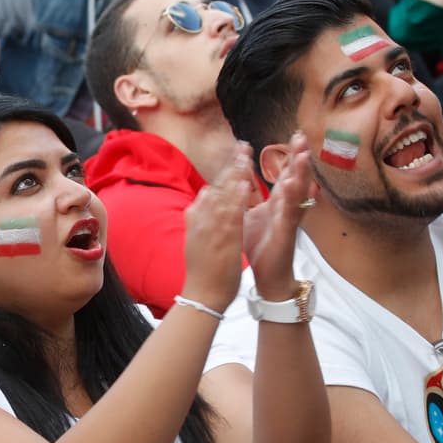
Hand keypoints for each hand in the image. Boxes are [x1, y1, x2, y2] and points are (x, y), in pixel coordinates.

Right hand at [180, 141, 252, 312]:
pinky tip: (247, 186)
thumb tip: (201, 198)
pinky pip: (232, 216)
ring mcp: (212, 230)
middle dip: (230, 166)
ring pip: (225, 197)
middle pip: (217, 188)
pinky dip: (239, 199)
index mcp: (198, 221)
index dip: (223, 172)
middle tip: (242, 146)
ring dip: (236, 176)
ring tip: (245, 157)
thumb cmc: (202, 272)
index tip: (233, 156)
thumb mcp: (195, 239)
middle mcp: (203, 222)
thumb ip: (199, 217)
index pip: (211, 190)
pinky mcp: (223, 240)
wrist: (201, 296)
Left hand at [244, 131, 312, 299]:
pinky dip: (293, 199)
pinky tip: (294, 185)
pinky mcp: (288, 232)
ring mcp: (289, 219)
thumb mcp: (251, 216)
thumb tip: (239, 181)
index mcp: (278, 202)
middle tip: (302, 136)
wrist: (268, 275)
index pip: (285, 174)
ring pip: (297, 192)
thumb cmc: (261, 246)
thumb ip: (249, 198)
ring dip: (301, 174)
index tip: (295, 136)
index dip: (290, 156)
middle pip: (296, 177)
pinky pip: (292, 213)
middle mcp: (287, 207)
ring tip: (303, 156)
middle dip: (299, 157)